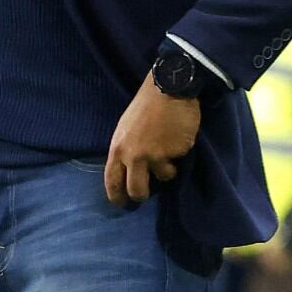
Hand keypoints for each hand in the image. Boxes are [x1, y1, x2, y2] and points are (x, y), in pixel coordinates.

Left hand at [105, 71, 200, 206]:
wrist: (168, 88)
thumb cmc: (146, 106)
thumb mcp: (126, 128)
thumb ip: (126, 150)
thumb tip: (130, 172)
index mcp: (118, 148)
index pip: (112, 181)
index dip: (117, 197)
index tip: (122, 204)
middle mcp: (134, 156)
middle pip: (137, 191)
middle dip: (143, 195)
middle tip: (148, 193)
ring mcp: (155, 156)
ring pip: (163, 178)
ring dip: (167, 168)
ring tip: (168, 149)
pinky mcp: (175, 153)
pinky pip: (178, 162)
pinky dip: (179, 154)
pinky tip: (177, 138)